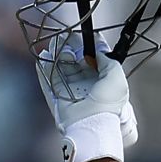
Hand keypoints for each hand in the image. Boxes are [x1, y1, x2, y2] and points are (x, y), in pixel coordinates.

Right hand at [36, 39, 138, 161]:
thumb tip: (99, 53)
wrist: (91, 125)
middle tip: (66, 36)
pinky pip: (49, 81)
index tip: (84, 36)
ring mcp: (71, 92)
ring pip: (62, 69)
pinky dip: (45, 69)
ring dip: (58, 55)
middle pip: (77, 62)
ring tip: (55, 43)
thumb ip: (109, 62)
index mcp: (103, 82)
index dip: (90, 48)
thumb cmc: (107, 104)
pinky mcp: (58, 98)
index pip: (95, 61)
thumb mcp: (117, 78)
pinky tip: (43, 56)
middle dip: (71, 48)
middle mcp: (87, 86)